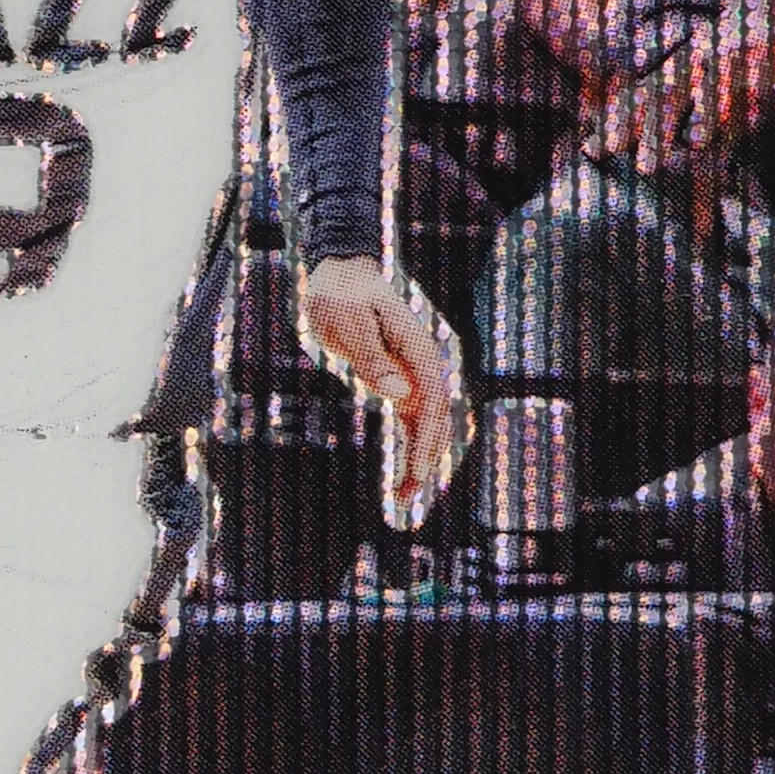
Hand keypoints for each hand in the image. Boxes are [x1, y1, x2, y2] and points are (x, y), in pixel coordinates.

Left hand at [297, 257, 466, 527]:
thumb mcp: (348, 324)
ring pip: (426, 425)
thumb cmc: (341, 297)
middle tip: (408, 495)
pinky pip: (411, 421)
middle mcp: (423, 365)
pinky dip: (408, 447)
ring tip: (403, 497)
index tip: (418, 469)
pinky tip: (400, 475)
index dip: (427, 438)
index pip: (432, 400)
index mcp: (418, 348)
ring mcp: (414, 374)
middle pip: (435, 419)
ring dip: (419, 460)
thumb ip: (372, 360)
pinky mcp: (399, 382)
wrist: (339, 276)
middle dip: (425, 458)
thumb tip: (400, 395)